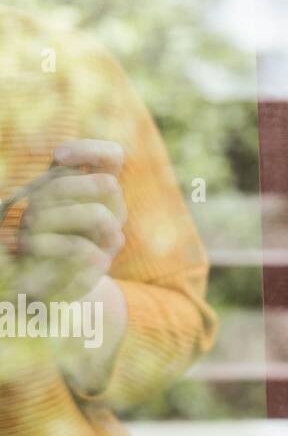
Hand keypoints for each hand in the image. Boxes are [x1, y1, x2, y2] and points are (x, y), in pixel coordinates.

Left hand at [8, 139, 126, 303]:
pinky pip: (84, 249)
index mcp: (99, 190)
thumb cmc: (37, 234)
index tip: (57, 155)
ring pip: (100, 215)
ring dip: (56, 218)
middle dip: (63, 189)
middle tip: (31, 206)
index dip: (90, 150)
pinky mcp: (99, 266)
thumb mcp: (43, 201)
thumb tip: (60, 156)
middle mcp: (113, 211)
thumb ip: (56, 177)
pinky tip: (29, 248)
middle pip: (107, 184)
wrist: (38, 285)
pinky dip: (50, 245)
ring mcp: (110, 239)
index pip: (112, 157)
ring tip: (26, 231)